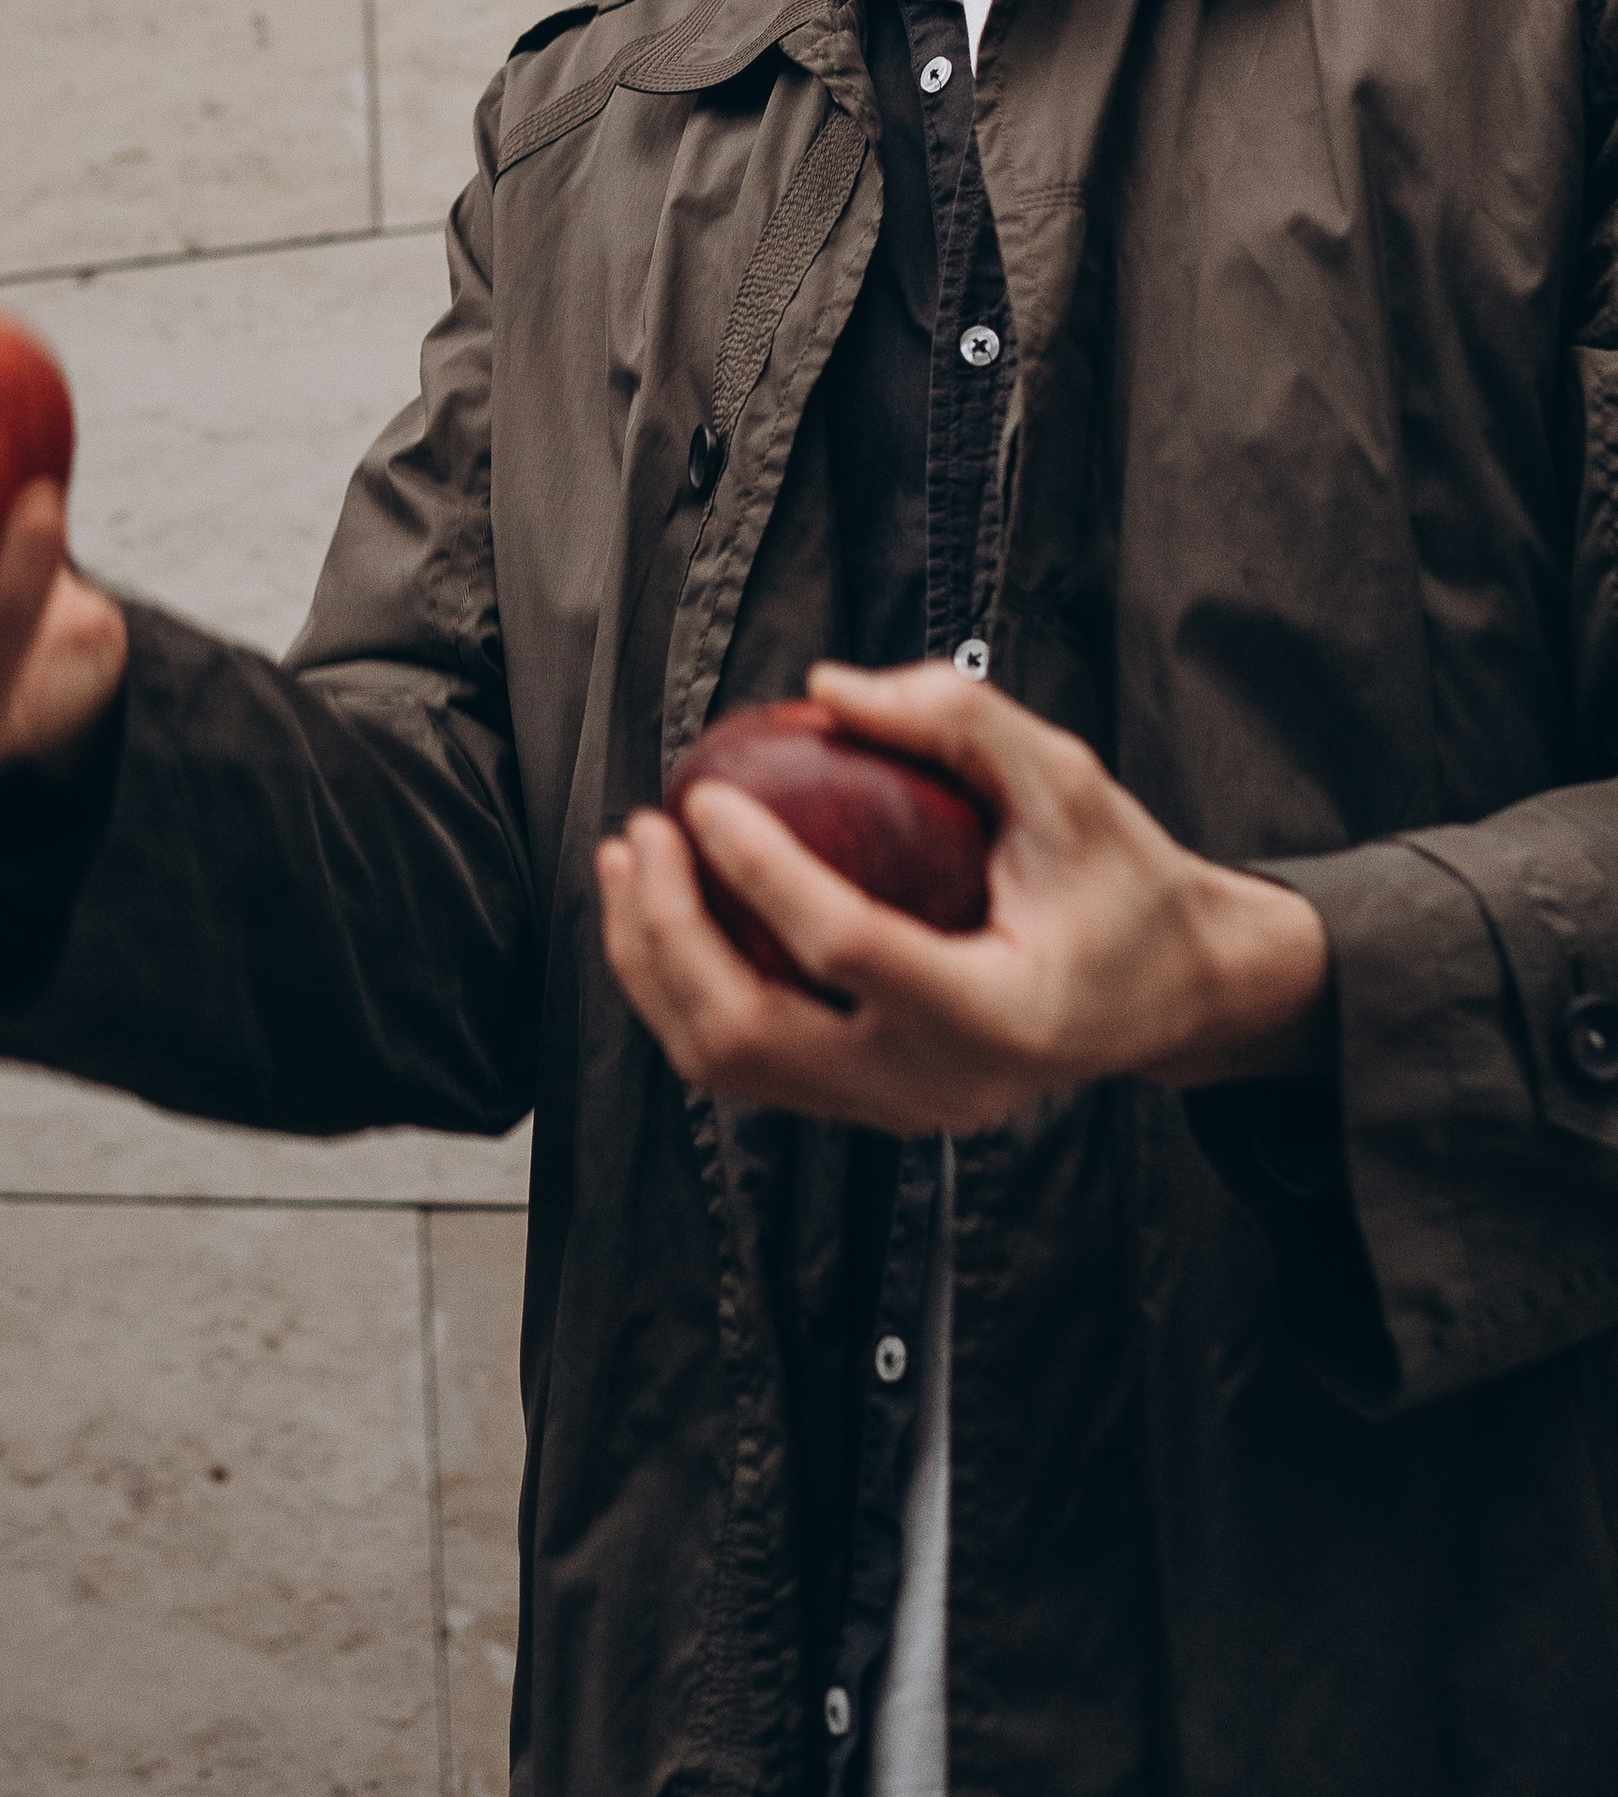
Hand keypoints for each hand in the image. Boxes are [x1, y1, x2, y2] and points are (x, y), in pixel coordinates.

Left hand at [595, 662, 1331, 1133]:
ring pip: (729, 1065)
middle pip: (753, 1035)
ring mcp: (894, 1110)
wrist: (1168, 993)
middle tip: (643, 829)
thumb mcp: (1071, 780)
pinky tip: (664, 905)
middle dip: (668, 932)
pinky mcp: (865, 1105)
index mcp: (999, 1017)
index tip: (705, 795)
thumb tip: (827, 686)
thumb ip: (961, 720)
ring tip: (629, 861)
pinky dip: (683, 989)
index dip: (762, 872)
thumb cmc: (1122, 879)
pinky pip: (746, 1064)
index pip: (848, 951)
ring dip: (653, 965)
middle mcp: (936, 1087)